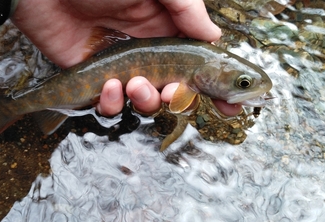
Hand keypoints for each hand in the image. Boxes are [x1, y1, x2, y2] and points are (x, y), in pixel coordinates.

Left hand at [11, 0, 237, 115]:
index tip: (234, 107)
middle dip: (182, 101)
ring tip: (136, 85)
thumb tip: (215, 38)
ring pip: (144, 102)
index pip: (199, 64)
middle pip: (176, 90)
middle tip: (176, 97)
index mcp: (165, 30)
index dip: (218, 88)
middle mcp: (146, 52)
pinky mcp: (91, 81)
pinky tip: (108, 84)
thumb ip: (187, 10)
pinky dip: (111, 102)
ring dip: (146, 101)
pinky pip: (108, 105)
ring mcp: (119, 68)